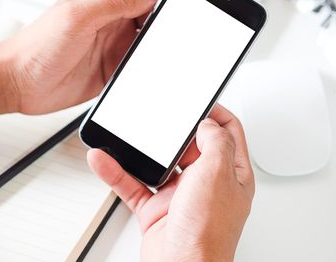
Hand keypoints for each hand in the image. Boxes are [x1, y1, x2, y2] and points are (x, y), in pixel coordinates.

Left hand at [0, 0, 166, 115]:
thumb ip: (115, 1)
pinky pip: (140, 67)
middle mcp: (111, 18)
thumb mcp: (76, 16)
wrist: (18, 84)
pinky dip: (147, 70)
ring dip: (155, 49)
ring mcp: (114, 44)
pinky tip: (143, 73)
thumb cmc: (36, 47)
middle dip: (166, 25)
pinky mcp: (114, 68)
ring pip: (150, 42)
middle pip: (153, 15)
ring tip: (153, 58)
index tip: (175, 11)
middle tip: (167, 39)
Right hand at [87, 104, 254, 261]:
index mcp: (230, 173)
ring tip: (125, 135)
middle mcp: (206, 183)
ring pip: (157, 163)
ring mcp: (180, 195)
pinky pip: (133, 183)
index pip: (228, 132)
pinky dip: (117, 172)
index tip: (197, 101)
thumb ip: (215, 142)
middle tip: (158, 116)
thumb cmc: (206, 235)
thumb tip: (206, 124)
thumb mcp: (216, 175)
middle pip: (190, 144)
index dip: (214, 112)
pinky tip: (104, 160)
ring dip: (139, 150)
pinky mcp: (156, 208)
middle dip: (172, 130)